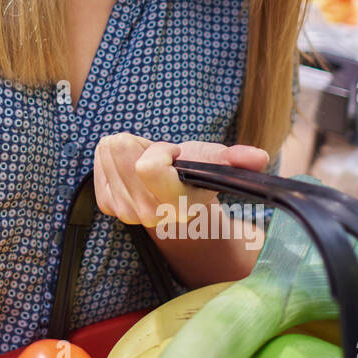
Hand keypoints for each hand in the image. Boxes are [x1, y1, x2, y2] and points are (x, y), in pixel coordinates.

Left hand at [92, 135, 269, 228]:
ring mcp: (125, 212)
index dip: (159, 149)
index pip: (147, 167)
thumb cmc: (194, 177)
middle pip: (121, 151)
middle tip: (157, 156)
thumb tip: (259, 157)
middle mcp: (149, 214)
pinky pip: (98, 162)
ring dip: (127, 150)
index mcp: (178, 204)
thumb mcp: (214, 163)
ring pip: (108, 152)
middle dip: (140, 143)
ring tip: (146, 163)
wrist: (175, 203)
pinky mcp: (108, 205)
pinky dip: (112, 158)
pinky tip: (130, 168)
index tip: (173, 154)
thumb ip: (235, 160)